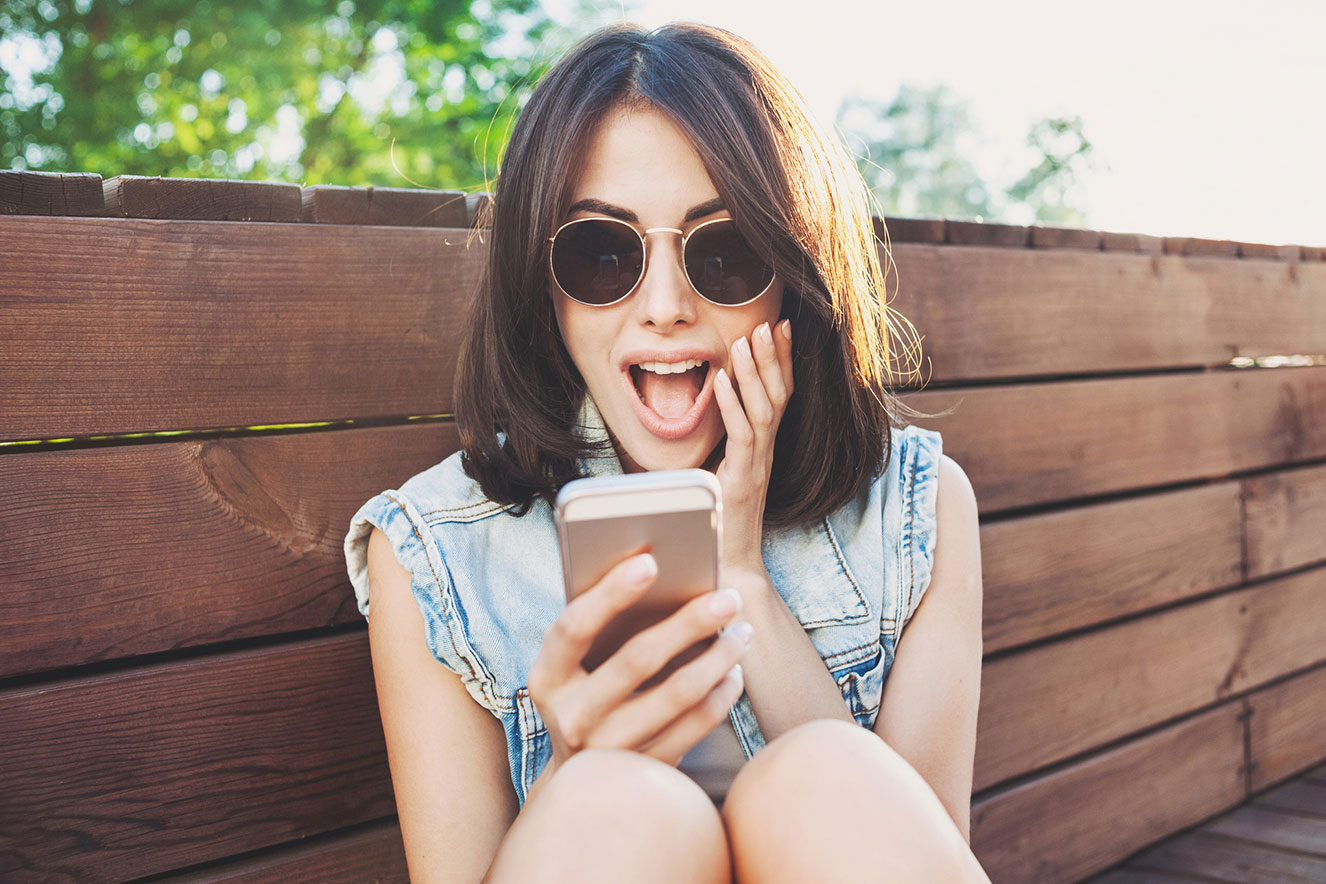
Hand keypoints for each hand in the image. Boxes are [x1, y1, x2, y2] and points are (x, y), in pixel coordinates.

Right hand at [527, 552, 752, 778]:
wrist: (584, 784)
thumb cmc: (587, 695)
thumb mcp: (575, 667)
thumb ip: (600, 626)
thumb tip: (656, 567)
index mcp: (547, 678)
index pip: (573, 627)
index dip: (610, 592)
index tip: (650, 560)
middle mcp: (572, 717)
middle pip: (637, 659)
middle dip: (689, 622)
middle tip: (728, 596)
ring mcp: (609, 750)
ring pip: (677, 695)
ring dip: (718, 657)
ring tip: (742, 631)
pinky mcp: (646, 771)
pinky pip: (696, 726)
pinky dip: (721, 693)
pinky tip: (733, 671)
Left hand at [713, 319, 793, 581]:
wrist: (728, 567)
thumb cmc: (719, 523)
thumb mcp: (718, 474)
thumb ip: (717, 447)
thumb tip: (701, 413)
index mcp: (762, 449)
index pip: (779, 396)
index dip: (782, 362)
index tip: (781, 328)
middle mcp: (765, 453)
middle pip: (778, 397)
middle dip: (775, 358)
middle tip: (770, 322)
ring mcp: (756, 466)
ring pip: (764, 411)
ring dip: (755, 373)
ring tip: (746, 339)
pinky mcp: (742, 481)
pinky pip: (741, 437)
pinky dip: (731, 406)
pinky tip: (723, 380)